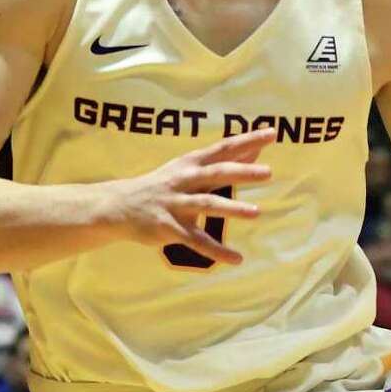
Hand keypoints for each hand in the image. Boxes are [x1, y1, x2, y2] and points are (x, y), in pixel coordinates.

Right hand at [109, 127, 273, 265]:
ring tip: (256, 212)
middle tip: (268, 173)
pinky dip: (217, 251)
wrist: (118, 205)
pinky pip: (196, 241)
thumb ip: (222, 162)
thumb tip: (255, 151)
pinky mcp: (169, 228)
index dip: (247, 140)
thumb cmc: (161, 185)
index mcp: (191, 163)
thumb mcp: (188, 168)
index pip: (223, 148)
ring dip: (232, 208)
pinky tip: (236, 259)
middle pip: (216, 173)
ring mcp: (176, 204)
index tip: (272, 133)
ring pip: (207, 204)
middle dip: (242, 172)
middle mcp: (184, 180)